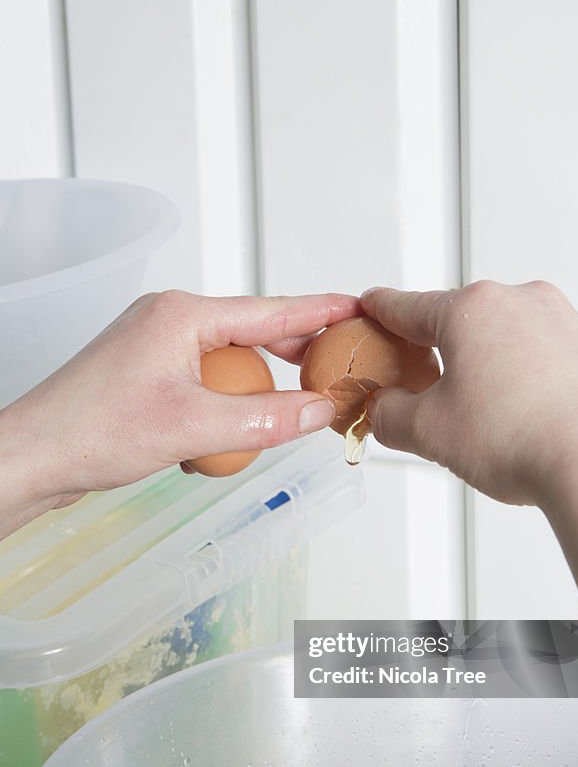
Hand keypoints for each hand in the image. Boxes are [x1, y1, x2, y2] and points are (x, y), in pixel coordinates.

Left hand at [0, 289, 360, 536]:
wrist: (33, 457)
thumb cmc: (92, 432)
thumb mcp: (194, 427)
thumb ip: (265, 419)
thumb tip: (319, 411)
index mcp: (182, 316)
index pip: (268, 310)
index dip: (318, 312)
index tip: (355, 309)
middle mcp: (169, 322)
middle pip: (251, 332)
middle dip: (293, 354)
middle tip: (336, 369)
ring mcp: (155, 348)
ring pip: (228, 362)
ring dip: (255, 391)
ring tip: (285, 414)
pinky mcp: (146, 376)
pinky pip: (204, 383)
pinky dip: (224, 407)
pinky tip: (227, 438)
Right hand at [361, 280, 577, 505]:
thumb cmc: (520, 439)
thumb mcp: (428, 432)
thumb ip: (390, 415)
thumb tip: (383, 409)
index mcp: (471, 309)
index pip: (408, 305)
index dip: (380, 311)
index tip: (371, 307)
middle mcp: (521, 301)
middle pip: (460, 321)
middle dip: (439, 351)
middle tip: (424, 393)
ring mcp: (563, 321)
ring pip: (506, 338)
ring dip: (486, 366)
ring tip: (481, 417)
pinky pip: (543, 355)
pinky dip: (525, 377)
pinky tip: (522, 417)